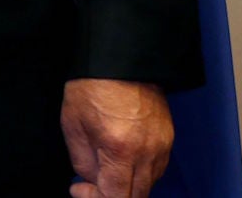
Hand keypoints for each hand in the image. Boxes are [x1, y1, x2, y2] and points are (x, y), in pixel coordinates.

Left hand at [62, 77, 172, 197]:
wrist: (121, 58)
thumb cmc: (91, 87)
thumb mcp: (73, 124)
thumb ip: (82, 161)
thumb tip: (90, 182)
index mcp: (120, 150)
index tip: (80, 189)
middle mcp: (147, 153)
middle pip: (136, 197)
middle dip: (112, 195)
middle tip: (91, 184)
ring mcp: (162, 146)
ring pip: (148, 185)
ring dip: (127, 185)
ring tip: (106, 166)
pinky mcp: (169, 138)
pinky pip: (157, 169)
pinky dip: (140, 172)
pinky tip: (123, 159)